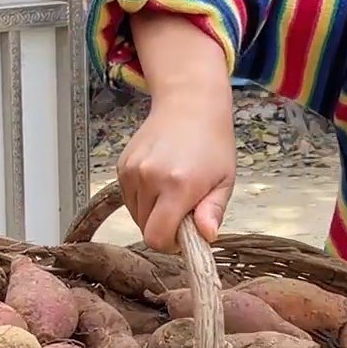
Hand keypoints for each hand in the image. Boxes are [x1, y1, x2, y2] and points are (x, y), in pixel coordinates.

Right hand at [116, 16, 237, 251]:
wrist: (189, 104)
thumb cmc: (213, 144)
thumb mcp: (224, 180)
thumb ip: (213, 211)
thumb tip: (206, 236)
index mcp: (179, 185)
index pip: (157, 237)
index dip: (170, 244)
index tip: (184, 234)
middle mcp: (150, 178)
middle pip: (145, 229)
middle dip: (164, 227)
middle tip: (183, 208)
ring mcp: (133, 171)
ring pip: (135, 215)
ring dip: (152, 213)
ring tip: (172, 191)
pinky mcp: (122, 166)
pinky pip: (129, 198)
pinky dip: (143, 198)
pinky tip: (160, 180)